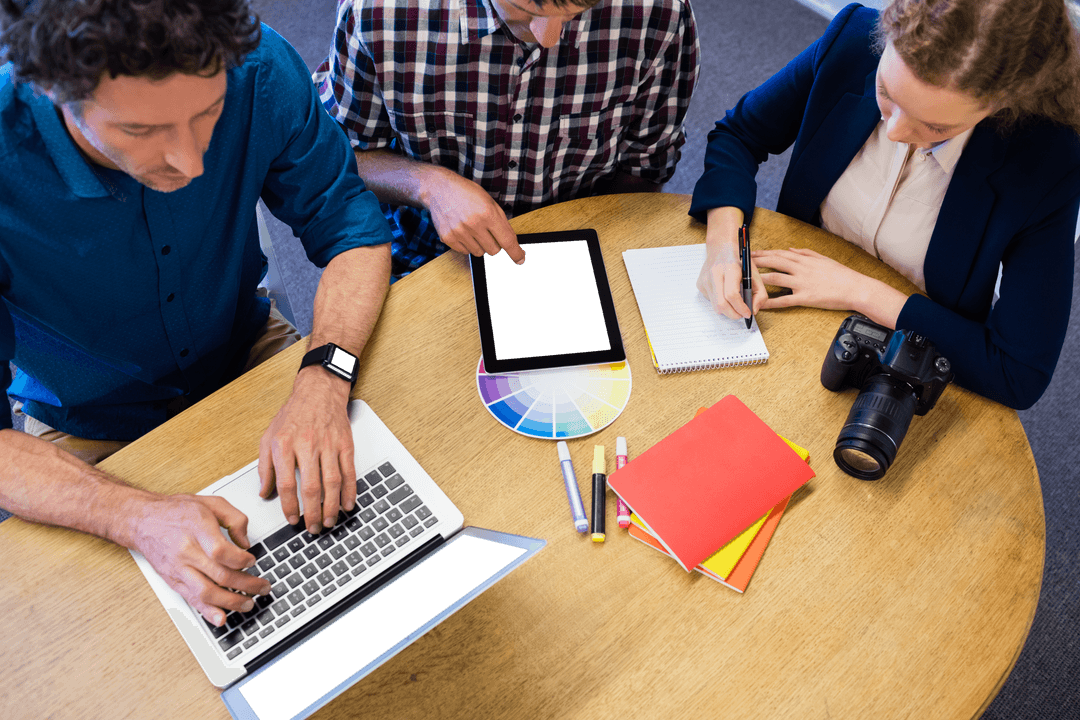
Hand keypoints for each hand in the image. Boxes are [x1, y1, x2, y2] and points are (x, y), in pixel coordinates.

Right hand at [130, 493, 269, 625]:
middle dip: (246, 585)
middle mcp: (187, 552)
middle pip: (220, 575)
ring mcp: (178, 569)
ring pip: (206, 592)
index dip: (242, 560)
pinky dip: (207, 611)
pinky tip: (220, 619)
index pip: (222, 552)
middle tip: (262, 588)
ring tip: (248, 604)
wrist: (142, 521)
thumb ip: (235, 518)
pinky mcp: (173, 581)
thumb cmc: (176, 511)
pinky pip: (191, 599)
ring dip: (231, 602)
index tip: (253, 560)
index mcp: (197, 529)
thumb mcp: (211, 502)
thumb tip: (246, 543)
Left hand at [258, 366, 355, 534]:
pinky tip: (347, 503)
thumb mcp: (269, 437)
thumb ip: (265, 466)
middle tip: (312, 528)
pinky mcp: (345, 444)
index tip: (292, 518)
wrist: (319, 391)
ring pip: (332, 482)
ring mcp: (329, 445)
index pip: (287, 483)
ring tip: (328, 521)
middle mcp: (307, 445)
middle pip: (312, 487)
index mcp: (285, 445)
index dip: (289, 506)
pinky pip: (349, 471)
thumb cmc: (294, 414)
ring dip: (331, 506)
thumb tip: (264, 492)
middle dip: (312, 512)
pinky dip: (350, 490)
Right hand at [422, 171, 525, 263]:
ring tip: (474, 230)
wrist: (439, 188)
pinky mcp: (448, 237)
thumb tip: (510, 242)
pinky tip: (464, 232)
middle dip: (495, 245)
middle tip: (489, 234)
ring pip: (479, 253)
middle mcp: (473, 224)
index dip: (515, 253)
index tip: (520, 259)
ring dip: (480, 245)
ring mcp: (459, 232)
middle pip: (493, 250)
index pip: (506, 240)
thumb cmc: (466, 193)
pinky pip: (465, 252)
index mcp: (487, 213)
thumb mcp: (489, 201)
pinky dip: (468, 245)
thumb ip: (501, 221)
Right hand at [697, 241, 766, 320]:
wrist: (721, 247)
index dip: (740, 307)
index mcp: (729, 268)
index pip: (732, 294)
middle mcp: (714, 274)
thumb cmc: (739, 260)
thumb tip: (753, 311)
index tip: (748, 313)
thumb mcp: (755, 273)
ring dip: (727, 310)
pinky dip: (720, 302)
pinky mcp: (700, 284)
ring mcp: (705, 280)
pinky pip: (711, 301)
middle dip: (733, 314)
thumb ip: (760, 293)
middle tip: (742, 314)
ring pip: (715, 306)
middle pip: (721, 304)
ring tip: (735, 304)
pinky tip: (724, 293)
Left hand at [753, 247, 872, 311]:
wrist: (855, 288)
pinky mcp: (805, 297)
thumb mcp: (823, 258)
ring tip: (745, 280)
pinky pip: (784, 300)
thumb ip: (805, 253)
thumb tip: (791, 249)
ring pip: (775, 278)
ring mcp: (802, 283)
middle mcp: (801, 269)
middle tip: (741, 262)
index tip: (751, 252)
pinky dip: (770, 301)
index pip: (780, 253)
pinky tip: (760, 303)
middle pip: (773, 262)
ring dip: (759, 279)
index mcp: (805, 260)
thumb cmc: (841, 275)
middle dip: (756, 261)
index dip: (764, 252)